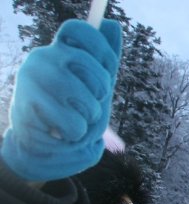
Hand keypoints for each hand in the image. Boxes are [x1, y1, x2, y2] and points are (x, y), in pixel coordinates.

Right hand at [1, 19, 121, 181]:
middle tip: (93, 103)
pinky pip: (72, 122)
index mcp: (60, 50)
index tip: (108, 69)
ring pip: (82, 95)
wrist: (47, 147)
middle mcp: (42, 58)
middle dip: (100, 89)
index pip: (79, 29)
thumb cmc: (76, 113)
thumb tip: (113, 25)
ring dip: (89, 116)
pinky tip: (62, 131)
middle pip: (85, 62)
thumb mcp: (97, 87)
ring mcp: (31, 78)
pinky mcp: (27, 104)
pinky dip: (76, 133)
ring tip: (77, 120)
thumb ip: (105, 60)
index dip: (101, 49)